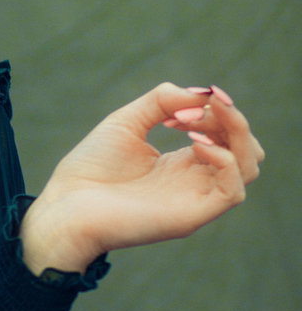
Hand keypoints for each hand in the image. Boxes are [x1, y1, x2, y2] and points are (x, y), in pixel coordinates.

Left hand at [19, 83, 264, 274]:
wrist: (63, 207)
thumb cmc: (89, 169)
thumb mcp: (127, 122)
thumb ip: (162, 101)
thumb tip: (203, 93)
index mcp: (182, 164)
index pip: (225, 135)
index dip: (215, 110)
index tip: (180, 104)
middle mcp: (194, 183)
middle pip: (247, 150)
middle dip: (232, 119)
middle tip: (195, 108)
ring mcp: (195, 201)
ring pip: (248, 168)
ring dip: (234, 134)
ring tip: (194, 122)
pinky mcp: (190, 217)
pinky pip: (233, 191)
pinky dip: (225, 160)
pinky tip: (194, 143)